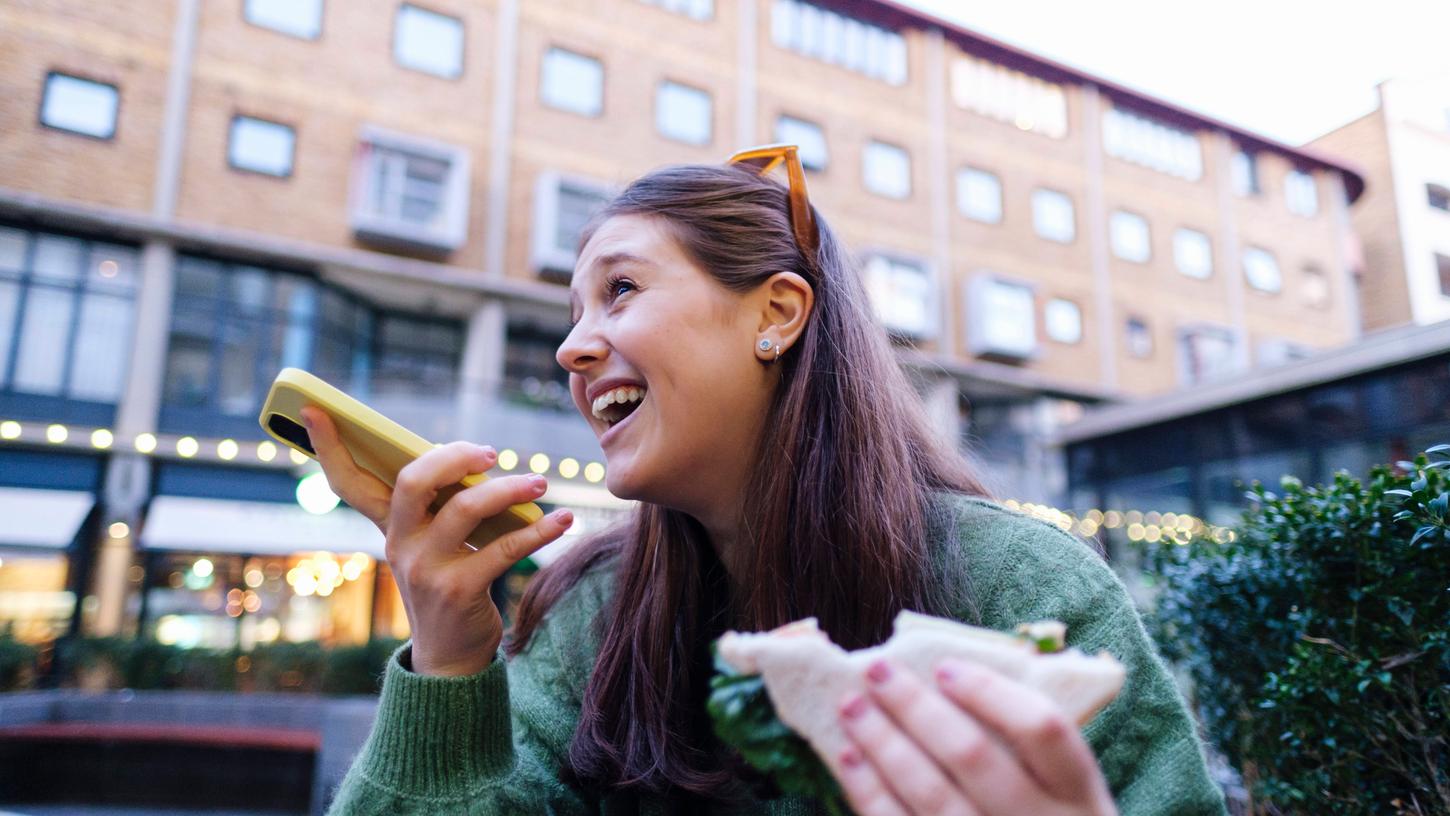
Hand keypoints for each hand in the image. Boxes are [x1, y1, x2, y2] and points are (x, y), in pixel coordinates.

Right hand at [300, 406, 573, 676]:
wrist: (451, 658)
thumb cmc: (448, 586)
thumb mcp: (432, 546)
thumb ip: (441, 506)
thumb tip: (477, 461)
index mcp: (390, 528)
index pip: (348, 482)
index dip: (328, 446)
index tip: (312, 409)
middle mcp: (401, 545)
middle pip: (412, 482)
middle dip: (452, 457)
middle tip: (490, 452)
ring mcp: (427, 569)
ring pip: (465, 509)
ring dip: (509, 490)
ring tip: (539, 483)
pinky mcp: (460, 590)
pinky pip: (504, 549)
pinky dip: (540, 532)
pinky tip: (563, 520)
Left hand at [832, 658, 1116, 815]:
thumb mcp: (1064, 790)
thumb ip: (1026, 744)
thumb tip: (946, 676)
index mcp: (1078, 794)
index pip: (1042, 729)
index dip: (990, 692)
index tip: (944, 667)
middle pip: (972, 755)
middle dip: (916, 707)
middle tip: (876, 670)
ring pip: (931, 794)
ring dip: (883, 743)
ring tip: (852, 706)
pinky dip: (869, 792)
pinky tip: (850, 758)